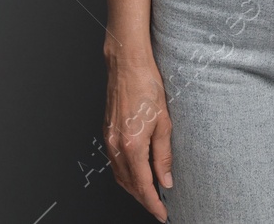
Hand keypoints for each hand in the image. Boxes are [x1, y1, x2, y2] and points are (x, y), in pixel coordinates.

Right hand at [103, 53, 172, 221]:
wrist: (127, 64)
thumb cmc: (146, 85)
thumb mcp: (164, 122)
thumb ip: (163, 155)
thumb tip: (166, 179)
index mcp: (132, 144)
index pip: (143, 185)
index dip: (153, 203)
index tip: (163, 214)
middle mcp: (116, 145)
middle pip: (129, 184)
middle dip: (144, 199)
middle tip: (160, 207)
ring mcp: (109, 139)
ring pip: (120, 175)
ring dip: (134, 188)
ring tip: (151, 194)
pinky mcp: (107, 132)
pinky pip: (115, 162)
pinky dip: (126, 174)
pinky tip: (137, 173)